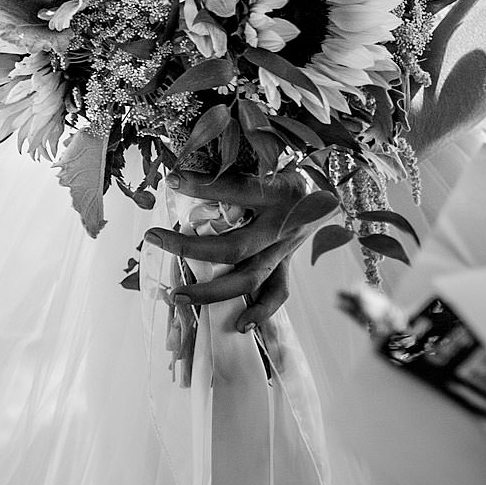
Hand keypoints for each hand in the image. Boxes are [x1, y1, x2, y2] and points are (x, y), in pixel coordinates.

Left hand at [145, 168, 340, 331]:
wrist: (332, 186)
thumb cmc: (291, 168)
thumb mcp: (270, 159)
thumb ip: (236, 166)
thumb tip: (189, 168)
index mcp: (280, 193)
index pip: (238, 190)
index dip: (205, 186)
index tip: (173, 180)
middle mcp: (282, 226)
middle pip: (235, 247)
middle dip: (190, 248)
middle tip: (153, 238)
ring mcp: (285, 250)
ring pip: (250, 278)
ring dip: (212, 291)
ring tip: (177, 295)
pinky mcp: (287, 263)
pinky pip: (277, 293)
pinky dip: (260, 311)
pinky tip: (239, 325)